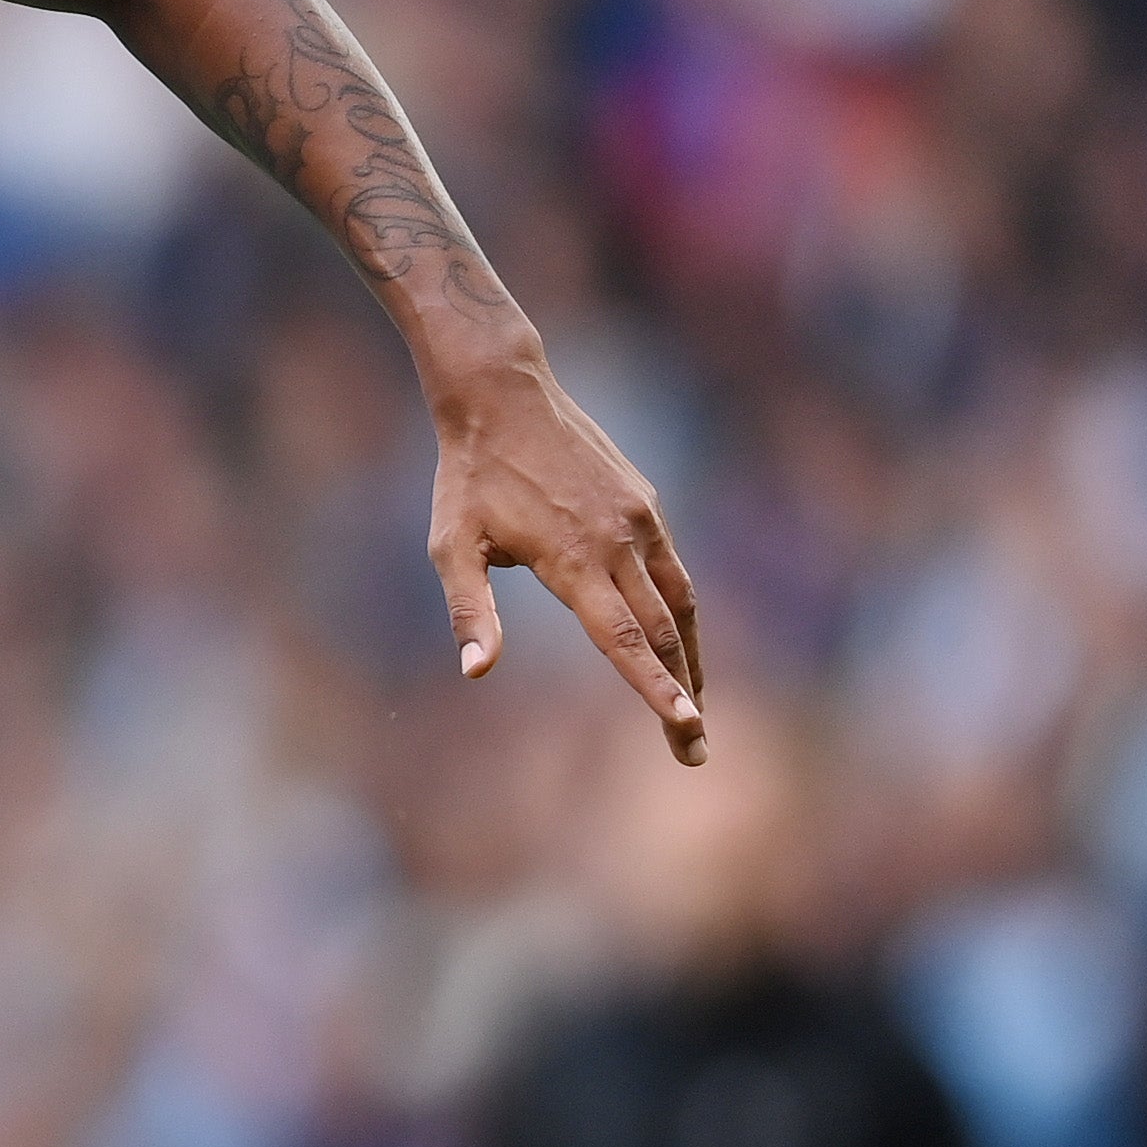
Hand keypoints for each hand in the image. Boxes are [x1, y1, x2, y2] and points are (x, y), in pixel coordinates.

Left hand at [430, 354, 704, 762]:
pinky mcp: (646, 503)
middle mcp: (620, 541)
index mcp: (575, 560)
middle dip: (682, 697)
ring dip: (691, 660)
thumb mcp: (451, 545)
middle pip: (662, 634)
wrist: (504, 394)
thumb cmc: (468, 476)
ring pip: (681, 603)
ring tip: (696, 708)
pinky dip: (683, 613)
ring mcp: (640, 519)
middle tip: (693, 753)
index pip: (624, 639)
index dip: (655, 689)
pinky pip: (675, 569)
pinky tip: (679, 640)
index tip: (686, 727)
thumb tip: (476, 672)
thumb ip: (469, 610)